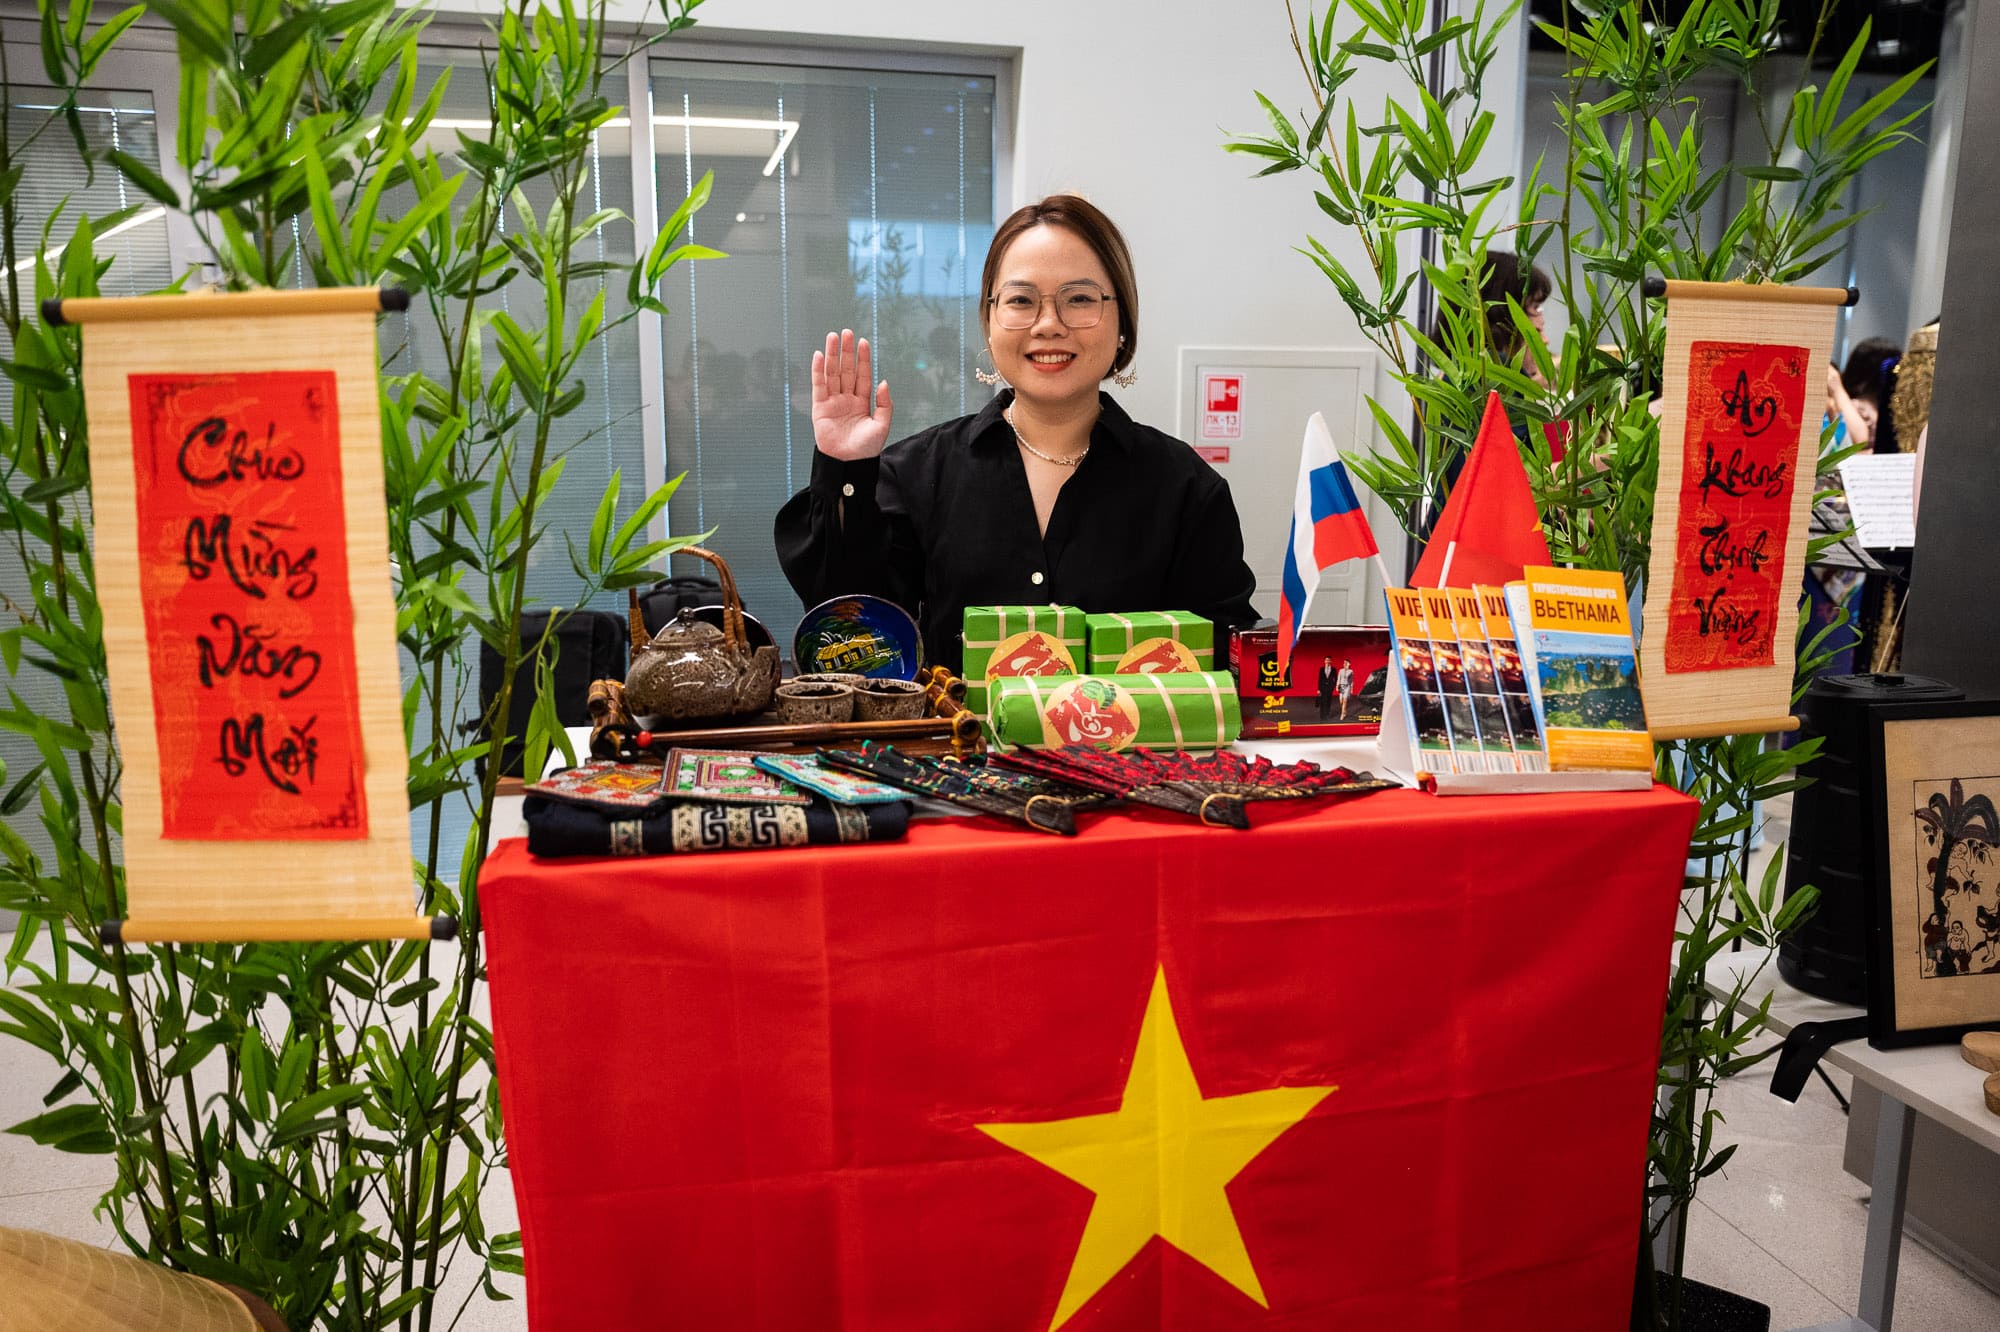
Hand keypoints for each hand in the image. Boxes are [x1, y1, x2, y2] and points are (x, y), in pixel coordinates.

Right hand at [811, 329, 892, 461]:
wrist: (848, 464)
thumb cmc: (866, 449)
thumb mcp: (881, 426)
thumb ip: (884, 404)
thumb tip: (884, 381)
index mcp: (863, 402)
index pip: (863, 375)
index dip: (863, 359)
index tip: (863, 342)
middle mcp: (847, 399)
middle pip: (846, 370)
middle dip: (847, 351)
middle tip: (847, 332)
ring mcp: (833, 402)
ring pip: (832, 374)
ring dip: (832, 355)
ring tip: (833, 337)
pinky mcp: (820, 408)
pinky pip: (819, 386)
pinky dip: (818, 371)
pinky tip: (820, 355)